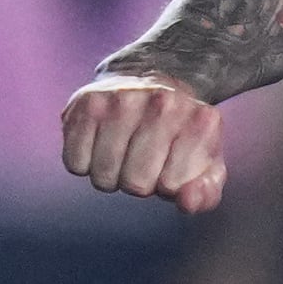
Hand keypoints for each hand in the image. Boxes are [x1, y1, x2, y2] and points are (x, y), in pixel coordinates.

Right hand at [63, 73, 228, 213]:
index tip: (171, 163)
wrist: (149, 83)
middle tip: (144, 158)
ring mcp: (122, 98)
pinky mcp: (87, 101)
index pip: (170, 187)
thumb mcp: (206, 168)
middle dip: (138, 182)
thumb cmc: (179, 137)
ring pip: (104, 176)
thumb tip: (186, 200)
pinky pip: (76, 164)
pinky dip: (84, 163)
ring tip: (123, 150)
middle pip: (135, 183)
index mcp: (201, 119)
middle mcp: (163, 102)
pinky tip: (99, 142)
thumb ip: (205, 194)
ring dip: (110, 175)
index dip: (166, 185)